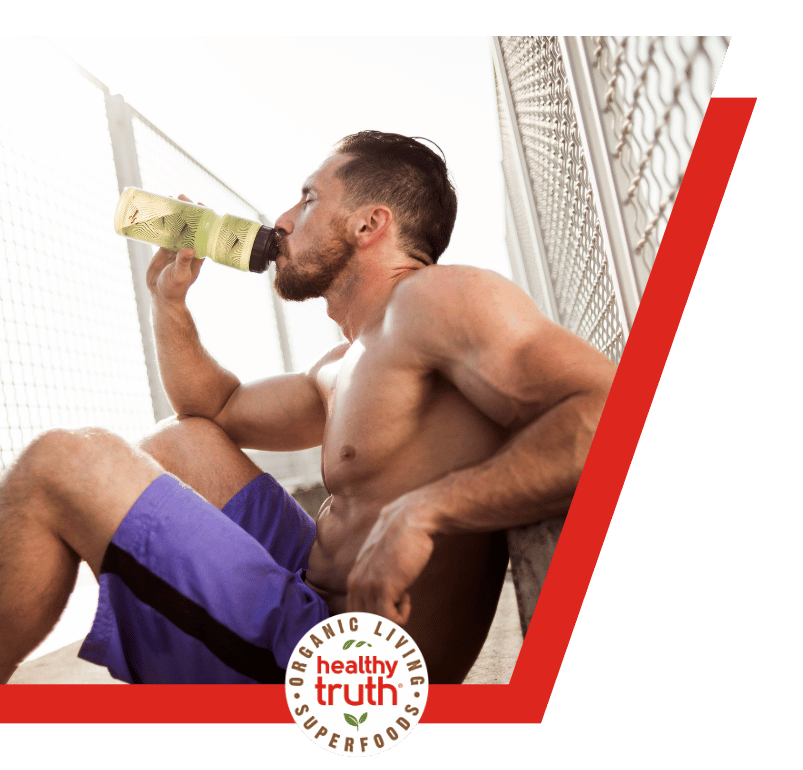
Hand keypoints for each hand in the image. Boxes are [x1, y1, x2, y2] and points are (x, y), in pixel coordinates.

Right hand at [145, 194, 204, 303]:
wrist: (162, 297)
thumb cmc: (175, 288)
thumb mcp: (180, 275)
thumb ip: (183, 262)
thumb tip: (189, 249)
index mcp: (197, 254)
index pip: (203, 232)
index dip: (203, 218)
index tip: (200, 204)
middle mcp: (188, 249)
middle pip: (190, 225)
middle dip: (186, 211)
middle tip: (181, 197)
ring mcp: (176, 249)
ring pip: (176, 227)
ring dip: (174, 214)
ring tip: (168, 199)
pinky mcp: (164, 251)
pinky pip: (164, 234)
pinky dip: (162, 224)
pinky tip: (156, 213)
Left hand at [346, 491, 435, 624]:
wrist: (410, 519)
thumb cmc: (402, 539)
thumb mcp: (381, 560)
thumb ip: (375, 576)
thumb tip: (383, 596)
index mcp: (353, 579)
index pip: (353, 615)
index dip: (371, 621)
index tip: (389, 615)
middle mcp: (356, 584)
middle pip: (363, 622)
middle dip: (382, 624)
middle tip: (399, 610)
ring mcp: (368, 586)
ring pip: (377, 622)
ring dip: (395, 616)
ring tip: (404, 597)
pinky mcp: (384, 587)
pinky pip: (390, 619)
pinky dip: (403, 615)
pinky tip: (408, 595)